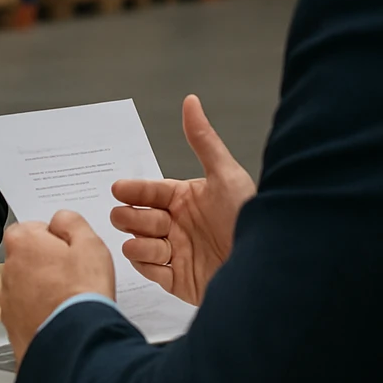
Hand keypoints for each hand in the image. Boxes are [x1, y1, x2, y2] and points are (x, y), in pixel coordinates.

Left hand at [0, 211, 114, 366]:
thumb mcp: (89, 243)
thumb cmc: (82, 294)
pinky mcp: (12, 327)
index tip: (70, 249)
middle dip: (48, 263)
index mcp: (23, 243)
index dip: (55, 237)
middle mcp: (8, 271)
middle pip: (29, 258)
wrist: (74, 344)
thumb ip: (71, 221)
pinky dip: (42, 313)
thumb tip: (60, 220)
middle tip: (75, 275)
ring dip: (44, 290)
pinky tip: (62, 317)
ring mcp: (8, 301)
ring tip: (70, 300)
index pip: (33, 227)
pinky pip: (28, 313)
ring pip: (27, 287)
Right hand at [110, 94, 254, 305]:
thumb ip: (203, 140)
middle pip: (137, 217)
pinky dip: (146, 263)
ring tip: (160, 240)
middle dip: (134, 216)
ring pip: (138, 243)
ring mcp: (176, 253)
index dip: (133, 189)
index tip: (119, 188)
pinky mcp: (177, 281)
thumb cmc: (248, 217)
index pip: (149, 191)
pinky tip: (157, 257)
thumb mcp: (226, 175)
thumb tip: (191, 101)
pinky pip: (148, 271)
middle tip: (153, 219)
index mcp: (186, 199)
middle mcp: (178, 225)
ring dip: (141, 241)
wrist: (264, 267)